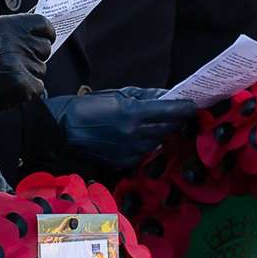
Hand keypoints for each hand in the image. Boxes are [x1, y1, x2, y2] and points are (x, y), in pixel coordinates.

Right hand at [0, 14, 53, 143]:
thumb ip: (13, 30)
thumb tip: (39, 28)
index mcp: (4, 26)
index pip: (42, 23)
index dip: (46, 33)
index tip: (44, 39)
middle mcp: (12, 41)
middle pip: (44, 47)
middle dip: (34, 57)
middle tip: (14, 64)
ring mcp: (17, 62)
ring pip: (41, 69)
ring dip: (28, 75)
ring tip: (5, 77)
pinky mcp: (21, 83)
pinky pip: (39, 86)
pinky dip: (27, 91)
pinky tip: (8, 89)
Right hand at [45, 87, 196, 169]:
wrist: (63, 129)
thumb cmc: (89, 107)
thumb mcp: (118, 95)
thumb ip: (145, 96)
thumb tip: (166, 95)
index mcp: (133, 113)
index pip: (170, 111)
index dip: (185, 108)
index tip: (193, 104)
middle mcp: (134, 134)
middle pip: (168, 128)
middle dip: (174, 119)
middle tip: (175, 112)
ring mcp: (129, 151)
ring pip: (158, 142)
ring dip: (159, 133)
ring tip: (151, 124)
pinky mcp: (123, 162)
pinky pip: (144, 154)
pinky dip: (146, 145)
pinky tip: (137, 137)